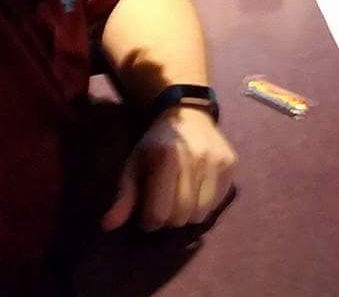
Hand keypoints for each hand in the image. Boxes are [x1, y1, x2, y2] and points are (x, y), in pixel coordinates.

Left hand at [101, 107, 236, 231]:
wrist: (188, 112)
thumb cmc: (156, 143)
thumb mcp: (134, 163)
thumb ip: (124, 195)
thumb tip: (107, 225)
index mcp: (168, 158)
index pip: (159, 213)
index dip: (149, 221)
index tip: (146, 214)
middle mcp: (196, 158)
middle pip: (181, 216)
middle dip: (168, 219)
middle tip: (163, 207)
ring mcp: (217, 161)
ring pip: (202, 214)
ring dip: (188, 214)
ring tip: (180, 200)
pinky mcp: (231, 163)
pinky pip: (218, 202)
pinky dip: (206, 204)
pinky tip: (197, 190)